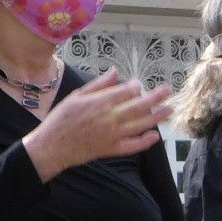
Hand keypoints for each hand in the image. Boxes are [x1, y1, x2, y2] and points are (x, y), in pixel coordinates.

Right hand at [21, 69, 173, 179]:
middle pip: (139, 105)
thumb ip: (99, 84)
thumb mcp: (77, 95)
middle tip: (168, 90)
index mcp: (100, 102)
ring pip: (141, 124)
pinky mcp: (111, 149)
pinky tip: (155, 136)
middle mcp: (110, 118)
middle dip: (156, 96)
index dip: (136, 86)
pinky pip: (133, 146)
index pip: (127, 91)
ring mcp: (112, 135)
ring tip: (169, 109)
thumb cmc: (62, 119)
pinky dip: (145, 141)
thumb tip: (115, 71)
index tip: (138, 85)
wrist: (52, 146)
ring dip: (157, 116)